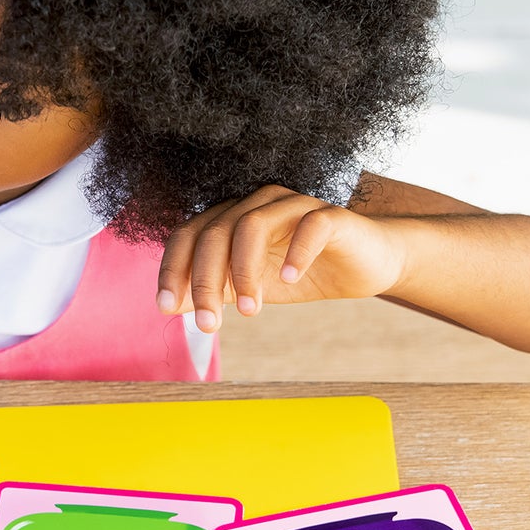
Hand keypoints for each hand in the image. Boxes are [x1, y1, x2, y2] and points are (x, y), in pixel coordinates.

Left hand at [156, 185, 407, 332]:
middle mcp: (257, 204)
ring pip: (252, 225)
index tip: (165, 307)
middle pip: (215, 233)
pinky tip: (290, 279)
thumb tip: (170, 306)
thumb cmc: (301, 273)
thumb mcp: (249, 289)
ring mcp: (293, 206)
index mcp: (231, 218)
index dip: (173, 269)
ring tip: (250, 311)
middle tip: (208, 324)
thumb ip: (213, 292)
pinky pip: (310, 225)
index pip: (188, 234)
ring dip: (244, 271)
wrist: (364, 266)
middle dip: (205, 281)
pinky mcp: (331, 216)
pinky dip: (295, 253)